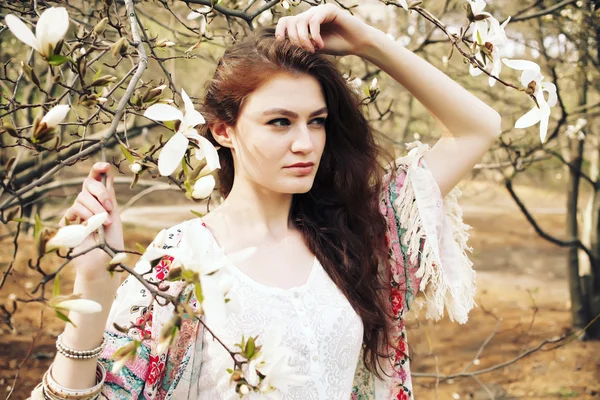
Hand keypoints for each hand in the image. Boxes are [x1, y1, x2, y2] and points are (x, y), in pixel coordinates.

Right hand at [59, 162, 123, 281]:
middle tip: (109, 208)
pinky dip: (85, 216)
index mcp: (100, 200)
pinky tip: (90, 227)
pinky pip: (74, 209)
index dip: (98, 169)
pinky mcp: (67, 222)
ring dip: (95, 209)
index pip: (95, 179)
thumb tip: (108, 173)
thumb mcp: (113, 214)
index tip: (105, 165)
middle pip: (88, 184)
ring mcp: (76, 212)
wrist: (102, 262)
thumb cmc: (111, 242)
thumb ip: (109, 195)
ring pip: (82, 197)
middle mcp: (88, 204)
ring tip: (104, 223)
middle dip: (101, 193)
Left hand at [274, 4, 374, 56]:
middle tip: (304, 51)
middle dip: (293, 39)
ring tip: (312, 49)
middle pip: (291, 22)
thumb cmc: (338, 46)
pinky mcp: (329, 9)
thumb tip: (283, 49)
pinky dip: (314, 35)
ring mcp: (319, 10)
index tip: (281, 45)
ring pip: (301, 21)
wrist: (357, 43)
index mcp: (305, 23)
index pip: (285, 22)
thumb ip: (302, 45)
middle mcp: (310, 14)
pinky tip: (320, 44)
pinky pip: (314, 21)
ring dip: (303, 38)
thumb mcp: (315, 48)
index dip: (280, 31)